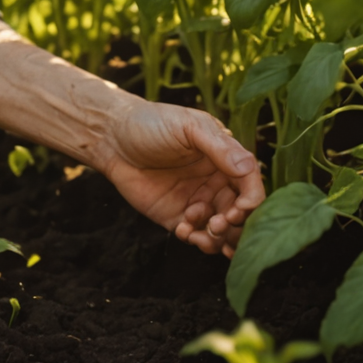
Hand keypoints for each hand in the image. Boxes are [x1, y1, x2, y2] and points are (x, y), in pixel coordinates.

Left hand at [98, 100, 264, 255]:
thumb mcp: (188, 127)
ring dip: (217, 237)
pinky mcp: (177, 217)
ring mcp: (198, 202)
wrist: (112, 137)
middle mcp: (216, 183)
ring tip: (199, 231)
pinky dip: (195, 239)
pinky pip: (196, 236)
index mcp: (225, 159)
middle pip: (240, 213)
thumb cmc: (152, 123)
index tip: (240, 210)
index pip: (250, 185)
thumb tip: (248, 168)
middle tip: (219, 224)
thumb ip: (219, 147)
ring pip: (222, 230)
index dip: (251, 201)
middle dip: (234, 224)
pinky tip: (182, 229)